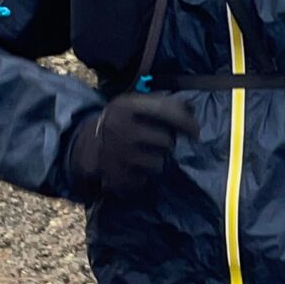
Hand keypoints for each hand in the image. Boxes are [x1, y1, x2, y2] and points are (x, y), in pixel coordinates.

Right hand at [68, 94, 199, 203]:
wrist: (88, 143)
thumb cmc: (121, 120)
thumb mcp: (136, 104)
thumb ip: (163, 103)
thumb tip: (192, 109)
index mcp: (127, 107)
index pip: (167, 111)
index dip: (187, 122)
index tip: (196, 132)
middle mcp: (122, 130)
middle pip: (166, 141)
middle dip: (169, 143)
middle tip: (161, 143)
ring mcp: (118, 155)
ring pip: (159, 163)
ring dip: (158, 161)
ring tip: (147, 155)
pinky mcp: (117, 177)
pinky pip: (145, 180)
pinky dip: (145, 176)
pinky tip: (136, 167)